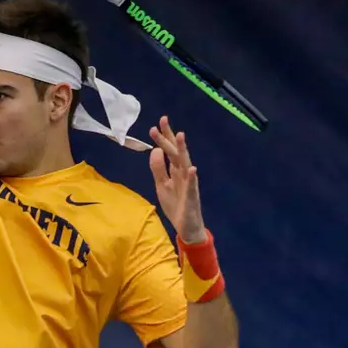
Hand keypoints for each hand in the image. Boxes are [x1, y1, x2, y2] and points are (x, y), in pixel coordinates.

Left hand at [147, 116, 205, 242]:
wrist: (187, 227)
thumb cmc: (176, 205)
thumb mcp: (162, 185)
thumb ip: (158, 169)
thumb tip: (155, 150)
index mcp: (175, 171)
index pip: (169, 151)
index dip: (164, 138)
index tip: (156, 124)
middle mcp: (183, 174)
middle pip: (176, 153)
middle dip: (169, 137)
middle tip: (163, 121)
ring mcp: (189, 185)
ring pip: (185, 164)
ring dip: (183, 150)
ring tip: (180, 136)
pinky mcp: (191, 198)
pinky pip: (192, 187)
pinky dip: (192, 178)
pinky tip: (192, 169)